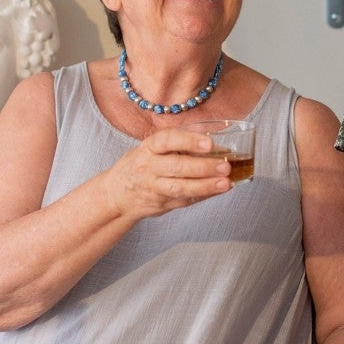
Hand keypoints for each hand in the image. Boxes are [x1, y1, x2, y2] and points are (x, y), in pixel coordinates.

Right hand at [99, 127, 232, 221]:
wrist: (117, 194)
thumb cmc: (142, 164)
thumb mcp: (152, 148)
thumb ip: (177, 144)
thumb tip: (214, 140)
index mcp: (148, 147)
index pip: (167, 140)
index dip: (189, 141)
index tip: (210, 144)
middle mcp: (148, 167)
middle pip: (176, 167)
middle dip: (203, 167)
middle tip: (226, 166)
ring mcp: (153, 188)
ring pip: (180, 188)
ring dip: (205, 186)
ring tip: (226, 183)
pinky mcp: (160, 204)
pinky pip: (184, 200)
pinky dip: (203, 195)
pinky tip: (218, 190)